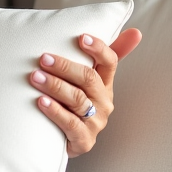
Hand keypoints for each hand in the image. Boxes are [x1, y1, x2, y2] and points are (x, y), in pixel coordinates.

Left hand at [30, 28, 141, 157]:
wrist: (65, 140)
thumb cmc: (73, 103)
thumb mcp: (88, 80)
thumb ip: (103, 55)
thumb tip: (136, 31)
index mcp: (105, 84)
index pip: (110, 62)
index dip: (98, 49)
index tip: (81, 37)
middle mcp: (103, 102)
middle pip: (89, 79)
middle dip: (65, 67)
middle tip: (43, 58)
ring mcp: (95, 122)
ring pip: (77, 100)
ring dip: (55, 86)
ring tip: (35, 77)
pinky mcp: (84, 140)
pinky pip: (70, 124)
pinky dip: (55, 111)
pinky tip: (41, 101)